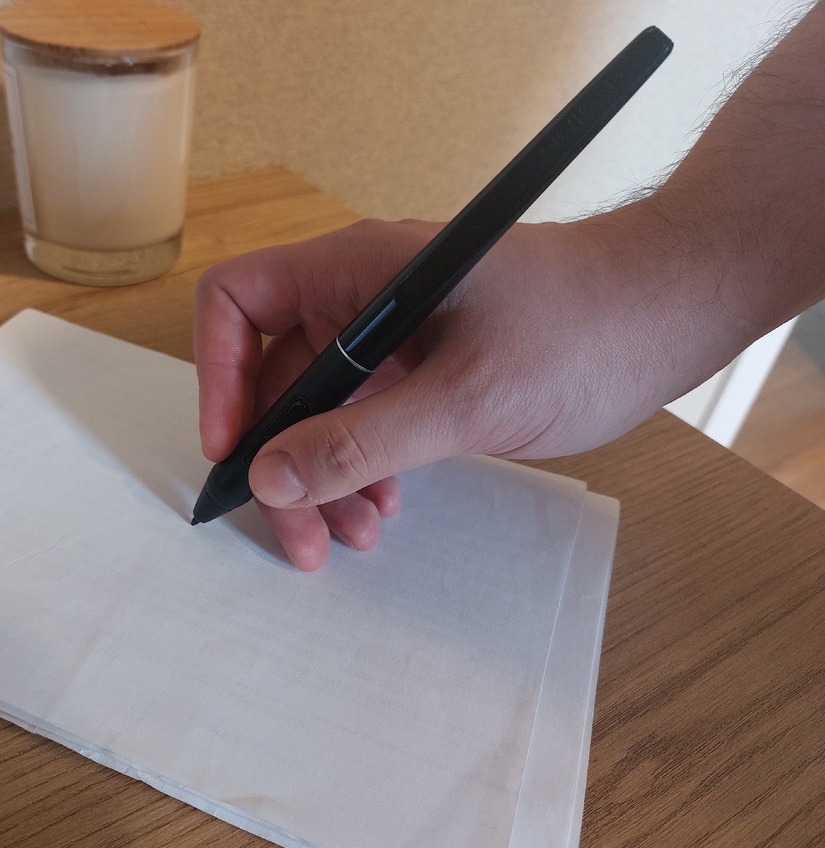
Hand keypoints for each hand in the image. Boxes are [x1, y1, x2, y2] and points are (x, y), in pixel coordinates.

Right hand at [194, 214, 755, 569]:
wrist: (673, 310)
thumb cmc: (583, 328)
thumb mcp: (465, 399)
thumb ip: (362, 442)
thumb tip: (270, 479)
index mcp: (357, 270)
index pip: (237, 301)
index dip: (216, 374)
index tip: (234, 451)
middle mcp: (364, 296)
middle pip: (277, 373)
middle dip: (281, 456)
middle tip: (297, 533)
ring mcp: (397, 332)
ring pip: (324, 406)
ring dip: (325, 474)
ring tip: (352, 534)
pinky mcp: (428, 366)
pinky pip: (369, 417)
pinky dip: (365, 465)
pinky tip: (385, 505)